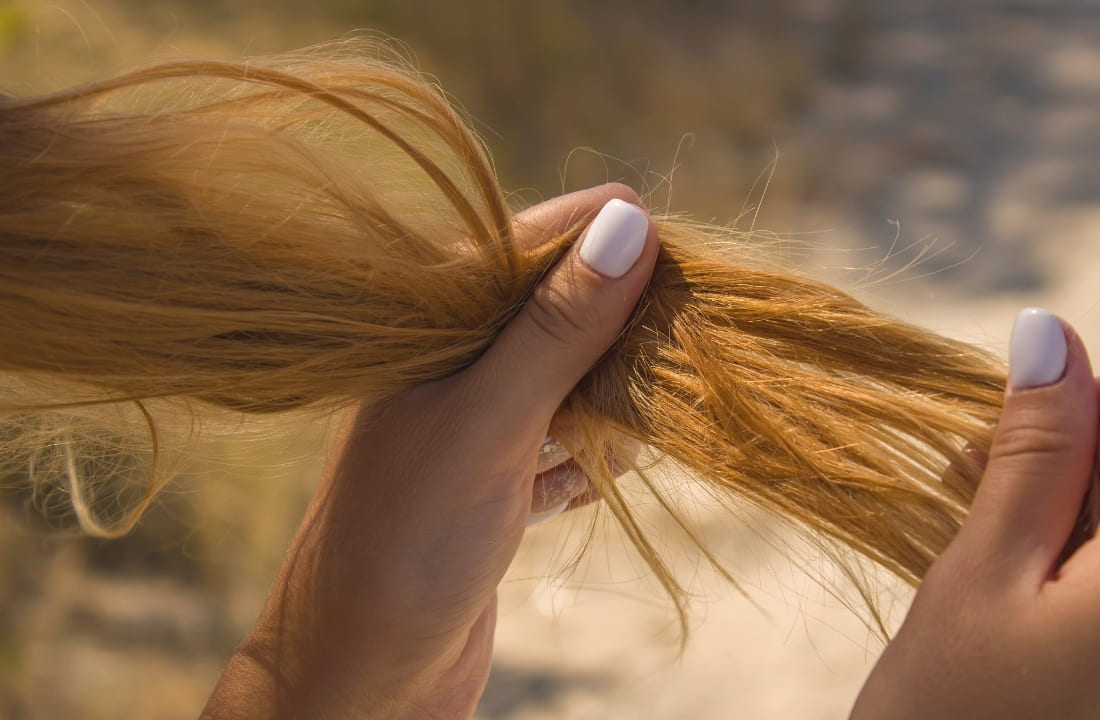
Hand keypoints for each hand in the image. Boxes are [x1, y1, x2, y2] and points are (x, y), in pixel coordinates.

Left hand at [202, 184, 658, 718]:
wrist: (360, 679)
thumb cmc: (405, 543)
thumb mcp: (488, 423)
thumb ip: (556, 327)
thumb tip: (630, 220)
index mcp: (428, 324)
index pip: (532, 244)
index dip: (608, 242)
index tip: (686, 256)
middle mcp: (451, 363)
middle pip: (561, 311)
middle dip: (622, 328)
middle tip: (676, 349)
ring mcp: (474, 424)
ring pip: (570, 380)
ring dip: (614, 400)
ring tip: (640, 422)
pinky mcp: (495, 481)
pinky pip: (565, 444)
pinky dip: (591, 458)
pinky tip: (600, 476)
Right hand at [852, 309, 1099, 718]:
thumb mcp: (979, 579)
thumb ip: (1029, 452)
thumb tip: (1050, 332)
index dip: (1057, 419)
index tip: (985, 474)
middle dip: (1064, 480)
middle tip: (977, 538)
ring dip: (1071, 536)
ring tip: (1000, 596)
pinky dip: (1095, 588)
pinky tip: (1037, 633)